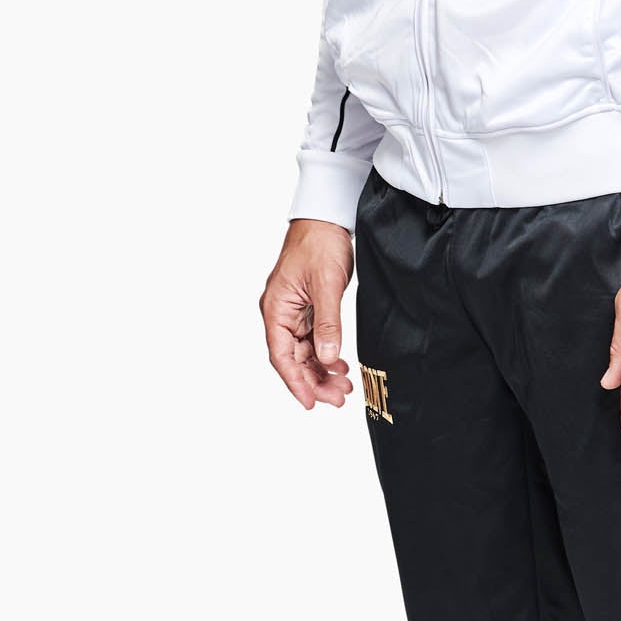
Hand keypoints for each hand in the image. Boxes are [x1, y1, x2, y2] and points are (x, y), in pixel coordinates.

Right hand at [260, 219, 355, 410]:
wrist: (327, 218)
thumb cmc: (320, 243)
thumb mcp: (327, 285)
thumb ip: (328, 323)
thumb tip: (327, 358)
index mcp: (276, 309)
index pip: (281, 355)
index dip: (295, 382)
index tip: (311, 402)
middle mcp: (280, 313)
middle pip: (293, 358)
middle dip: (314, 381)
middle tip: (339, 398)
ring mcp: (293, 312)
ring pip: (304, 352)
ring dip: (321, 371)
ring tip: (344, 386)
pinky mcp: (307, 308)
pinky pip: (313, 340)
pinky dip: (326, 354)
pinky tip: (340, 365)